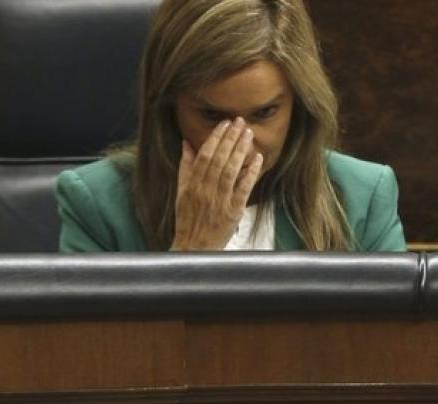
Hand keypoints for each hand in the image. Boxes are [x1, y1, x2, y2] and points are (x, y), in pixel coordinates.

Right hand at [170, 117, 263, 250]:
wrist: (193, 248)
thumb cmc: (187, 219)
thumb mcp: (181, 192)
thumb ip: (185, 167)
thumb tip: (186, 143)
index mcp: (191, 185)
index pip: (204, 155)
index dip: (215, 138)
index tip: (224, 124)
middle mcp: (205, 191)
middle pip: (219, 159)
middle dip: (230, 139)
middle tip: (240, 121)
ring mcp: (219, 201)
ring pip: (230, 171)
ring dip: (240, 150)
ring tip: (248, 133)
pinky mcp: (233, 212)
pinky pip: (243, 189)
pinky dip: (250, 172)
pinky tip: (256, 158)